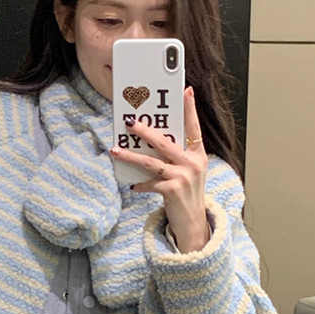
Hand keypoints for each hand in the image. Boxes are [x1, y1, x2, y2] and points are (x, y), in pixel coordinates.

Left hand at [116, 87, 210, 252]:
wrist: (193, 223)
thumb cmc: (188, 194)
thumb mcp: (189, 172)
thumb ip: (178, 156)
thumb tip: (153, 141)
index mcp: (198, 155)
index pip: (194, 128)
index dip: (190, 109)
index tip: (186, 91)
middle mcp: (192, 164)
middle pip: (165, 141)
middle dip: (145, 130)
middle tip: (129, 121)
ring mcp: (182, 177)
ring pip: (151, 161)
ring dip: (130, 155)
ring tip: (115, 150)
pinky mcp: (171, 190)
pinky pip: (148, 182)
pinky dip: (139, 183)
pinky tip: (133, 185)